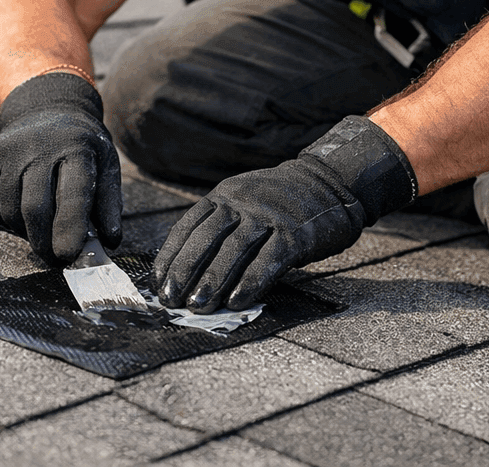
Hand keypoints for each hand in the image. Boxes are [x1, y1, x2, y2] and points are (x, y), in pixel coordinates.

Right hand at [0, 72, 121, 263]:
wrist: (46, 112)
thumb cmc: (81, 149)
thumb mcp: (105, 166)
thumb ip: (109, 205)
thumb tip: (110, 242)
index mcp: (76, 147)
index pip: (73, 193)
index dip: (70, 228)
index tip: (68, 256)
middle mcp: (38, 145)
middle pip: (35, 207)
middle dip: (44, 243)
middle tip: (55, 260)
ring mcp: (8, 151)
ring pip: (11, 212)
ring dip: (27, 232)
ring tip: (43, 227)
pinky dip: (8, 221)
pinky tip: (23, 210)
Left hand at [154, 116, 417, 312]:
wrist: (330, 183)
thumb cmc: (280, 204)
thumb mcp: (244, 203)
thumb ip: (222, 229)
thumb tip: (190, 273)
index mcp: (225, 195)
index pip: (189, 226)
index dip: (172, 256)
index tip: (158, 282)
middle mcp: (243, 201)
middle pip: (207, 239)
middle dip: (186, 271)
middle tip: (171, 300)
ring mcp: (270, 215)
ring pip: (234, 250)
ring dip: (213, 280)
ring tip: (198, 306)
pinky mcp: (295, 233)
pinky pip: (269, 260)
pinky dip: (251, 282)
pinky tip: (237, 301)